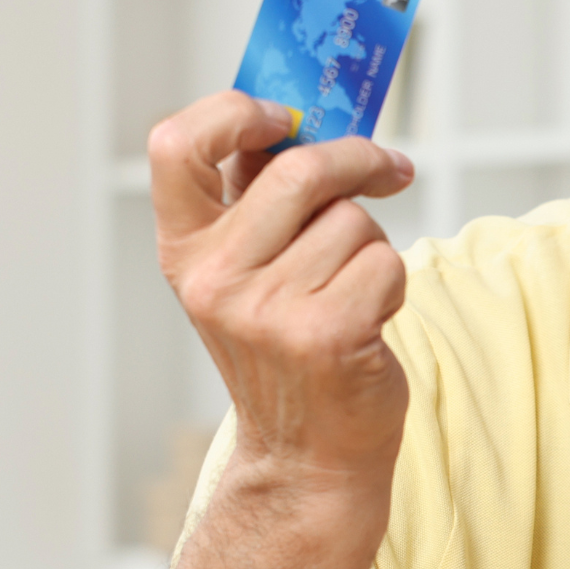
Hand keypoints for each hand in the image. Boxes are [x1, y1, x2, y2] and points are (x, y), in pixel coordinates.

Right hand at [149, 91, 414, 488]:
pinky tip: (370, 318)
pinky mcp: (326, 335)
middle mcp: (215, 280)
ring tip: (351, 290)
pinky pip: (385, 262)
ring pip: (353, 220)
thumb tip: (303, 112)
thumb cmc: (290, 350)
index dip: (234, 112)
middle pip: (300, 170)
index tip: (284, 114)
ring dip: (372, 244)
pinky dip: (393, 283)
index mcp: (185, 251)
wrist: (308, 456)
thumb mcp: (250, 273)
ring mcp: (267, 311)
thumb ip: (259, 197)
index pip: (176, 146)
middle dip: (357, 161)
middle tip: (387, 167)